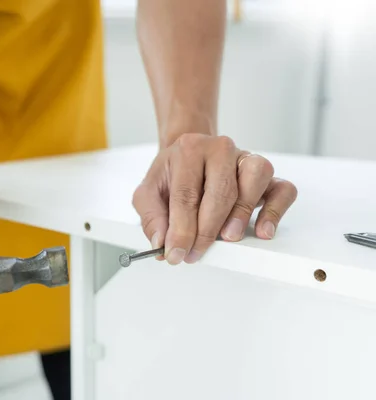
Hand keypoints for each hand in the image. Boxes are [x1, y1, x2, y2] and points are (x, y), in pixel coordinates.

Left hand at [132, 133, 296, 264]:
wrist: (190, 156)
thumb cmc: (173, 175)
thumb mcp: (149, 193)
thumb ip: (152, 218)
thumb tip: (162, 243)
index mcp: (189, 149)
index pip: (186, 193)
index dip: (181, 228)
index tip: (176, 252)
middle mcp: (221, 149)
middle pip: (221, 190)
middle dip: (207, 229)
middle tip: (197, 252)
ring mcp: (247, 159)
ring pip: (256, 180)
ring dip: (242, 213)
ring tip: (228, 237)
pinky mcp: (266, 176)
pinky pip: (283, 189)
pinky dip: (275, 211)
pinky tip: (262, 231)